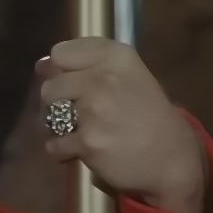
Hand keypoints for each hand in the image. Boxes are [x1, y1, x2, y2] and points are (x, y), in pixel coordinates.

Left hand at [37, 37, 207, 212]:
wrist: (172, 159)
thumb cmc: (145, 116)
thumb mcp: (126, 77)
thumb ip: (85, 66)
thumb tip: (40, 64)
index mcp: (116, 56)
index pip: (60, 53)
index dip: (61, 72)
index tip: (78, 86)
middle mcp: (104, 77)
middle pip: (49, 87)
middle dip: (57, 105)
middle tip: (81, 117)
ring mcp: (95, 109)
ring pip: (47, 116)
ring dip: (57, 129)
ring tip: (82, 134)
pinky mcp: (88, 140)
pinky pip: (53, 145)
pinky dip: (62, 152)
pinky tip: (85, 151)